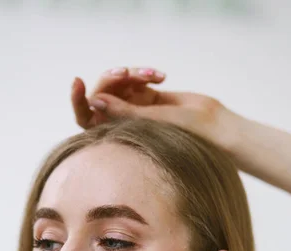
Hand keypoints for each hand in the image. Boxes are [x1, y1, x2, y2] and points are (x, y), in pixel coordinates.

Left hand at [71, 66, 231, 148]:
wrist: (213, 127)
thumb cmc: (183, 134)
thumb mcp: (151, 121)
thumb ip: (122, 111)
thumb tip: (93, 100)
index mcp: (115, 138)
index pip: (87, 119)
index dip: (78, 100)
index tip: (77, 82)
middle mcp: (121, 125)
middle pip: (100, 96)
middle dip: (111, 80)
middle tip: (126, 72)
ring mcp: (133, 110)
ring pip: (117, 84)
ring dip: (131, 74)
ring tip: (151, 75)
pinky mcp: (145, 97)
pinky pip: (134, 79)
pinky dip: (144, 73)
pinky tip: (161, 77)